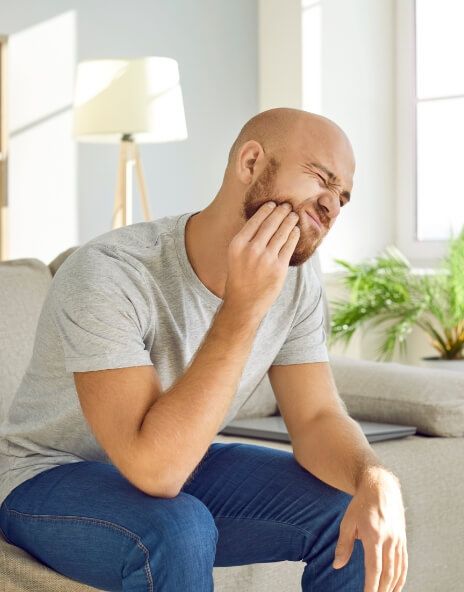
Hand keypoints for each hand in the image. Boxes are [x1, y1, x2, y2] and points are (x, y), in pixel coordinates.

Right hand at [223, 201, 299, 317]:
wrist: (244, 303)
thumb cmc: (239, 278)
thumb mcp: (235, 256)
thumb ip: (246, 240)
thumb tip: (263, 220)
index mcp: (237, 244)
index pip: (255, 220)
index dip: (266, 210)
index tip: (272, 204)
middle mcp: (251, 249)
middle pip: (270, 223)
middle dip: (281, 211)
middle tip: (287, 205)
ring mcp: (266, 259)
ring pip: (282, 232)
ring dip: (290, 221)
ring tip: (294, 215)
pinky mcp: (279, 268)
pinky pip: (289, 245)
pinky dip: (294, 235)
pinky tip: (295, 230)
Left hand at [332, 469, 407, 591]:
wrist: (380, 487)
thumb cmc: (361, 504)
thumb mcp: (348, 521)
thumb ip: (343, 545)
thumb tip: (337, 565)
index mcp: (374, 535)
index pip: (374, 568)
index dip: (371, 586)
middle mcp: (389, 539)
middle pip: (388, 573)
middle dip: (382, 590)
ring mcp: (398, 539)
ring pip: (398, 570)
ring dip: (392, 587)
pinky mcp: (403, 539)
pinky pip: (404, 562)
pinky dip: (401, 577)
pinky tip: (396, 587)